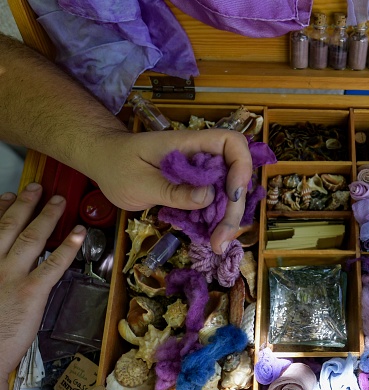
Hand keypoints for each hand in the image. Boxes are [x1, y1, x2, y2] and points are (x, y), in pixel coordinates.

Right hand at [0, 184, 85, 389]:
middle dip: (24, 205)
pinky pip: (53, 264)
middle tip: (36, 188)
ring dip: (47, 217)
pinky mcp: (32, 292)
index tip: (7, 196)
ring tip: (58, 201)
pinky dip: (68, 247)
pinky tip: (79, 233)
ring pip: (31, 239)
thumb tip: (2, 261)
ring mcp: (11, 277)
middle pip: (8, 227)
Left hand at [88, 128, 252, 253]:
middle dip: (234, 207)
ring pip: (228, 192)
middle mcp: (201, 157)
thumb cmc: (117, 166)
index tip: (232, 194)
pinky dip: (216, 220)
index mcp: (189, 144)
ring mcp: (200, 173)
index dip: (241, 166)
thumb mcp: (140, 183)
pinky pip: (215, 202)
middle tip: (221, 238)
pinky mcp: (196, 188)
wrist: (105, 163)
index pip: (231, 143)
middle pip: (235, 175)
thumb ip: (173, 191)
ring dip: (227, 218)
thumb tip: (209, 196)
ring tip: (217, 244)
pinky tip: (210, 238)